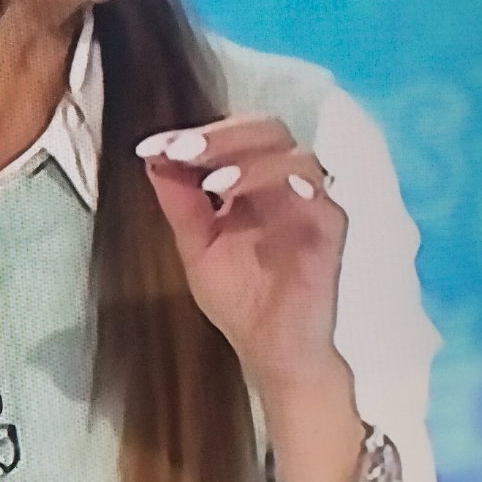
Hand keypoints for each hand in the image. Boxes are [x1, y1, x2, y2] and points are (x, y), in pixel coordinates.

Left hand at [139, 115, 348, 408]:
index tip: (152, 146)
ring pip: (293, 152)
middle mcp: (284, 185)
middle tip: (182, 149)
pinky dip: (281, 182)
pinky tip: (240, 195)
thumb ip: (179, 202)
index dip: (194, 134)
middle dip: (221, 135)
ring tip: (212, 182)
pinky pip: (316, 190)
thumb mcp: (195, 247)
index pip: (232, 136)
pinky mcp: (329, 227)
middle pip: (266, 129)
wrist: (271, 353)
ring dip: (248, 157)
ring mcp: (310, 203)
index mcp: (252, 183)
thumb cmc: (242, 301)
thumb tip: (154, 157)